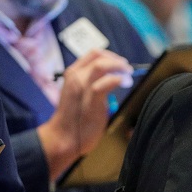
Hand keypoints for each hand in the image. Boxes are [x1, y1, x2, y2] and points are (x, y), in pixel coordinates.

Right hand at [38, 48, 133, 179]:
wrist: (63, 137)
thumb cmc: (73, 120)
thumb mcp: (81, 95)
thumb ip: (92, 85)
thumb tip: (110, 80)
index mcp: (72, 74)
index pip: (92, 54)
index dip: (109, 55)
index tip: (119, 62)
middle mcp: (75, 77)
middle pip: (98, 56)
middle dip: (116, 60)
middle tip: (126, 68)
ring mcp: (81, 87)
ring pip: (101, 65)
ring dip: (118, 67)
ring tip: (127, 73)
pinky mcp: (90, 99)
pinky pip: (106, 83)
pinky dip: (117, 79)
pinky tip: (122, 82)